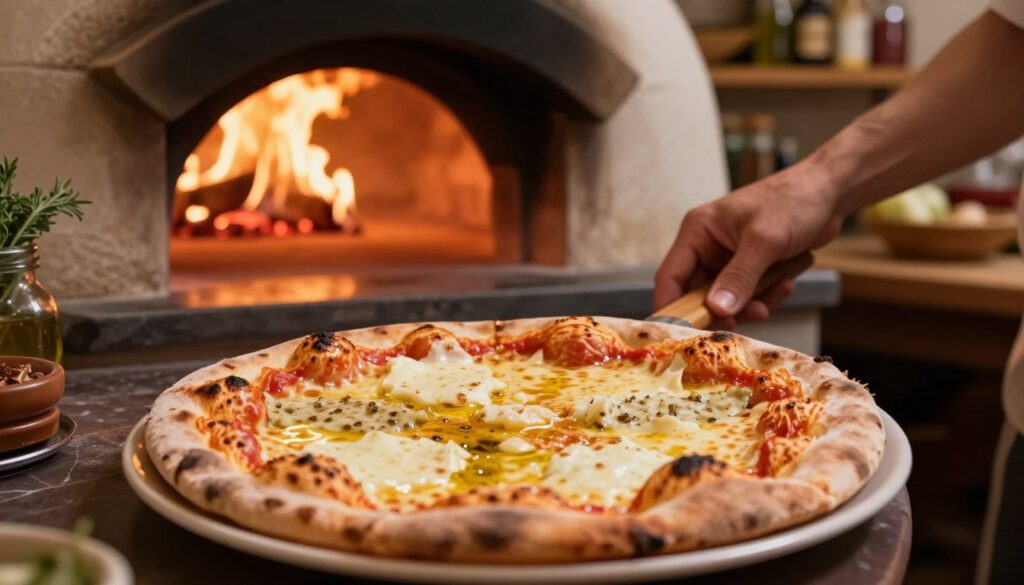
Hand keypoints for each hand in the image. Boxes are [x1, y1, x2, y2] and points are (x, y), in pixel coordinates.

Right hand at [654, 166, 843, 327]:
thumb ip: (739, 277)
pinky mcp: (750, 265)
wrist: (831, 191)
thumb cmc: (794, 201)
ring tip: (774, 297)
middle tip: (742, 321)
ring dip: (750, 304)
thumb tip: (717, 310)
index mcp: (698, 230)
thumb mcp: (764, 241)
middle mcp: (708, 245)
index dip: (673, 308)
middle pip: (698, 294)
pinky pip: (748, 294)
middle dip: (722, 309)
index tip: (685, 333)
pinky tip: (786, 284)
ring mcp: (729, 256)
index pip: (670, 276)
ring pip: (725, 298)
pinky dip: (766, 296)